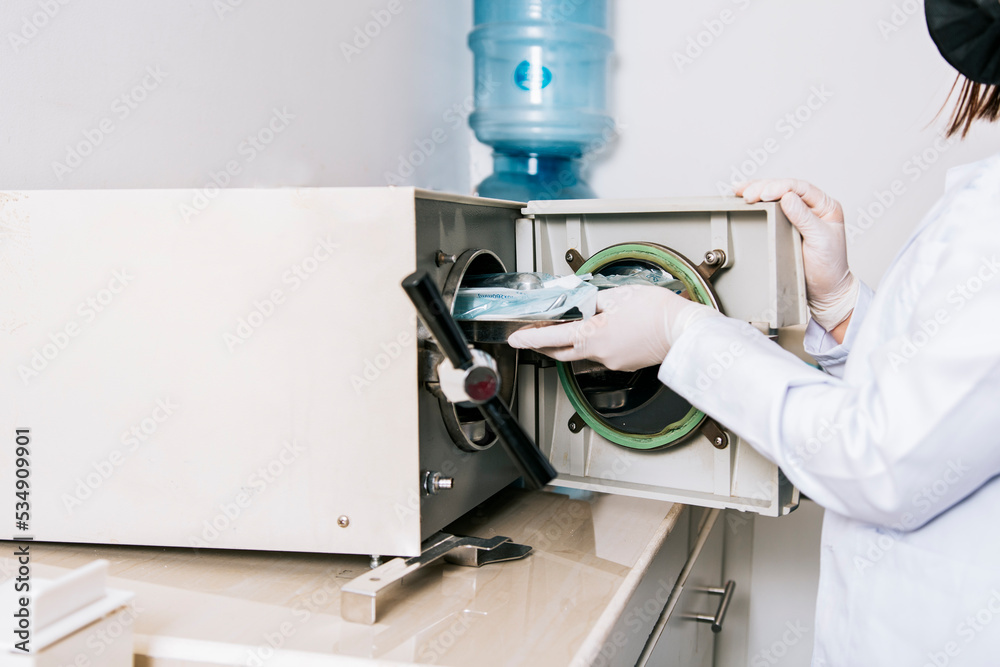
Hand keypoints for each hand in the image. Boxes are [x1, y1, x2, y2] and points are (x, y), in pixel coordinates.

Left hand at [506, 285, 721, 371]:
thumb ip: (594, 301)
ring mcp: (612, 362)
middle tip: (533, 335)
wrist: (684, 330)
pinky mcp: (624, 363)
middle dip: (544, 344)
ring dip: (571, 342)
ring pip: (581, 353)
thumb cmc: (657, 312)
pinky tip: (599, 331)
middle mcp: (599, 354)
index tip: (516, 339)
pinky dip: (593, 344)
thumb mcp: (619, 296)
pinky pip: (601, 354)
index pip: (551, 338)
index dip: (530, 338)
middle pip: (561, 352)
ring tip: (568, 327)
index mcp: (593, 336)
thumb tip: (582, 304)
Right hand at [736, 179, 858, 331]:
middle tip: (747, 195)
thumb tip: (787, 197)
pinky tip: (743, 198)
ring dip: (756, 190)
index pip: (801, 188)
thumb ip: (804, 217)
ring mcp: (797, 215)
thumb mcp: (820, 240)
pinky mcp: (784, 225)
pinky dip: (756, 202)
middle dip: (763, 187)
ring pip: (774, 195)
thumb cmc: (828, 267)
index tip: (764, 194)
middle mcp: (811, 207)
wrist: (825, 290)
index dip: (780, 187)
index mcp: (825, 206)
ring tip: (739, 191)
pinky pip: (769, 208)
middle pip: (784, 188)